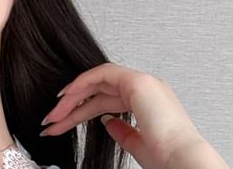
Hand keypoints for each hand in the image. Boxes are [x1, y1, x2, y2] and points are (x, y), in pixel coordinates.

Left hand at [40, 63, 215, 168]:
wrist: (182, 160)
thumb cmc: (167, 158)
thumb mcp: (137, 145)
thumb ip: (121, 131)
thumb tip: (105, 123)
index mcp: (150, 104)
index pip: (107, 101)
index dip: (82, 110)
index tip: (62, 122)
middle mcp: (147, 89)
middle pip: (98, 92)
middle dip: (71, 107)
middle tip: (50, 121)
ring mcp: (143, 82)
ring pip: (96, 81)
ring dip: (72, 97)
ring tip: (52, 116)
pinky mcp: (137, 81)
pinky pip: (101, 74)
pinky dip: (81, 83)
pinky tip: (65, 97)